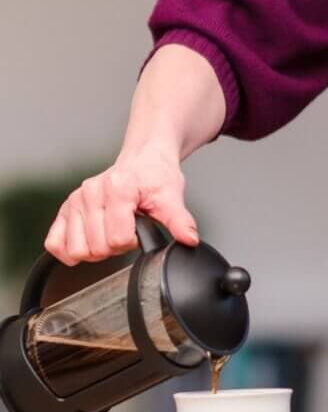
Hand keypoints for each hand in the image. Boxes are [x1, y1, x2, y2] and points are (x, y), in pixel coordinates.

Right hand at [45, 146, 198, 264]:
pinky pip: (55, 243)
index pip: (118, 239)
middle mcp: (91, 192)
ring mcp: (75, 200)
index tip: (138, 229)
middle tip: (125, 231)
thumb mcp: (172, 195)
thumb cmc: (155, 177)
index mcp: (117, 189)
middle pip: (97, 248)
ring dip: (95, 250)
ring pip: (76, 250)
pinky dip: (70, 250)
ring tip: (109, 234)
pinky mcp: (65, 209)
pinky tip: (88, 241)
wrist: (144, 161)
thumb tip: (188, 239)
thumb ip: (179, 220)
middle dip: (115, 248)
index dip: (131, 242)